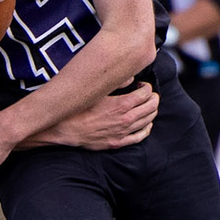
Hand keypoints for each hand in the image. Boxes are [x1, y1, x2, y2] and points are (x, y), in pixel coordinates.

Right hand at [39, 84, 158, 149]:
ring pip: (148, 120)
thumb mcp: (96, 90)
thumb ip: (116, 82)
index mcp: (123, 104)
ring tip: (146, 106)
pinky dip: (147, 128)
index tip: (141, 85)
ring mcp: (124, 132)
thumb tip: (130, 78)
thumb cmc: (78, 108)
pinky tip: (146, 123)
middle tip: (146, 94)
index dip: (146, 87)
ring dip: (151, 111)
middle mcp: (127, 119)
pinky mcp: (118, 142)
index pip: (146, 93)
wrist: (67, 129)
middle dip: (152, 97)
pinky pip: (140, 136)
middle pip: (151, 106)